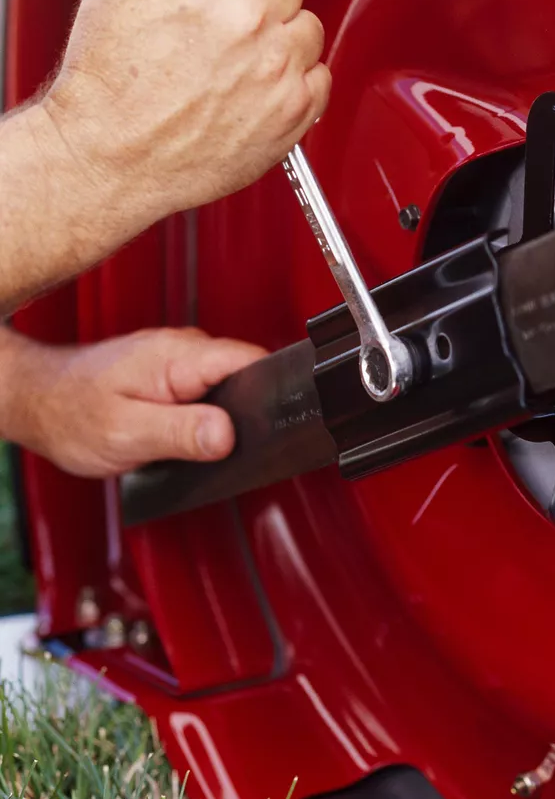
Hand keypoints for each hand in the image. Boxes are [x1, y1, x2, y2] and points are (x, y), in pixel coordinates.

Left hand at [5, 328, 262, 478]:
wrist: (36, 401)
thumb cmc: (71, 415)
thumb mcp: (128, 434)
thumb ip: (182, 432)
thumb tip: (228, 434)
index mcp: (179, 357)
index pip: (250, 360)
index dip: (271, 391)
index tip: (273, 423)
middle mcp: (183, 350)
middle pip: (245, 375)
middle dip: (247, 413)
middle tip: (224, 449)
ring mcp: (177, 360)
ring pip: (227, 386)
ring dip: (223, 417)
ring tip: (198, 446)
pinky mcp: (171, 374)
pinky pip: (206, 391)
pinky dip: (203, 416)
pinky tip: (184, 438)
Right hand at [42, 0, 330, 232]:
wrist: (111, 155)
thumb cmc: (108, 73)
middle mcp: (248, 14)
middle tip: (217, 25)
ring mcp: (276, 65)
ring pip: (307, 26)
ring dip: (279, 39)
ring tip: (232, 62)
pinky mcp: (293, 111)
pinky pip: (320, 77)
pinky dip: (295, 83)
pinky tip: (253, 90)